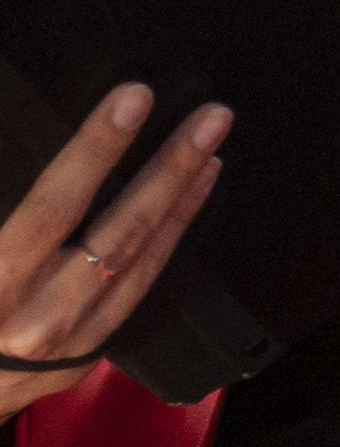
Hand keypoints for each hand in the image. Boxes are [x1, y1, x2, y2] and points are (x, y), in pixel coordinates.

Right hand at [0, 85, 223, 413]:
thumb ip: (6, 213)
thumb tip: (40, 160)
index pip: (54, 206)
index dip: (96, 150)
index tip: (132, 100)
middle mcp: (42, 311)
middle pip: (119, 229)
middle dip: (169, 167)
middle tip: (210, 118)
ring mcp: (75, 333)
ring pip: (144, 254)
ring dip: (183, 193)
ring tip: (212, 142)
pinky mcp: (96, 346)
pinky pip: (145, 280)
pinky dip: (174, 231)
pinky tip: (195, 190)